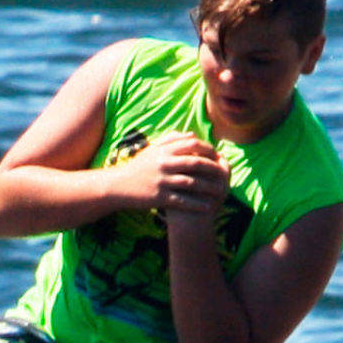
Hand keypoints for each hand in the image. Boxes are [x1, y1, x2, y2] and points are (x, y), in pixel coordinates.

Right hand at [111, 131, 229, 218]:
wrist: (118, 186)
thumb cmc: (138, 167)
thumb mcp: (153, 150)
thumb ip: (172, 140)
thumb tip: (193, 136)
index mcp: (164, 150)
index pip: (193, 145)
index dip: (208, 150)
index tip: (218, 156)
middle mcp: (164, 164)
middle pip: (196, 163)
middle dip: (213, 169)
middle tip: (224, 174)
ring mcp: (162, 181)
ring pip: (192, 183)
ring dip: (208, 188)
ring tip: (220, 191)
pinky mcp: (159, 197)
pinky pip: (183, 200)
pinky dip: (197, 203)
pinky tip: (207, 206)